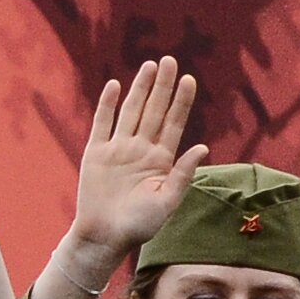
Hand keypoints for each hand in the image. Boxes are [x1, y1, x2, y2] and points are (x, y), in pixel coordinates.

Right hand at [39, 55, 203, 298]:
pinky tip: (114, 86)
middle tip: (170, 60)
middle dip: (162, 86)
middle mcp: (141, 150)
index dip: (181, 101)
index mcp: (161, 160)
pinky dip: (107, 104)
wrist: (105, 237)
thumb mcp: (168, 202)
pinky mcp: (96, 153)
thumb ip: (183, 174)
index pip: (173, 124)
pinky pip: (102, 123)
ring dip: (140, 89)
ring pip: (131, 111)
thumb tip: (203, 146)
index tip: (189, 80)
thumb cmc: (139, 226)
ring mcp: (118, 149)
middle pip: (154, 110)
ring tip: (150, 66)